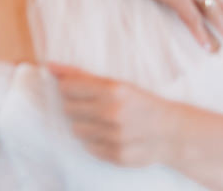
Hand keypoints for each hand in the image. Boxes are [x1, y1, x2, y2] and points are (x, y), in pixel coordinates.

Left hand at [49, 63, 177, 166]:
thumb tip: (50, 66)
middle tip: (91, 107)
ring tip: (100, 122)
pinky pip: (88, 147)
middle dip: (75, 106)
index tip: (76, 91)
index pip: (67, 88)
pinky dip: (95, 142)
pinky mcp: (117, 156)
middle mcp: (114, 113)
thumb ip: (80, 74)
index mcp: (113, 90)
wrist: (172, 132)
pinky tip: (109, 135)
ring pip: (76, 129)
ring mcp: (116, 137)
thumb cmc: (140, 102)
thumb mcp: (116, 83)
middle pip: (68, 109)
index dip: (68, 89)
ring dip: (84, 125)